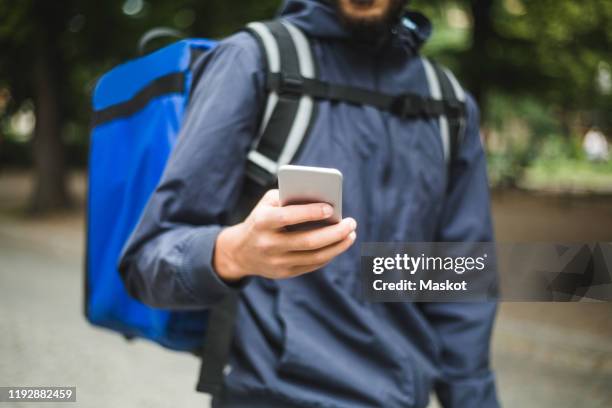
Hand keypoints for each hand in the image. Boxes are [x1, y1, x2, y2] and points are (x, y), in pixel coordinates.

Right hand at [213, 189, 356, 281]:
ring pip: (314, 257)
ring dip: (337, 246)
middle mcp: (268, 244)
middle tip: (351, 223)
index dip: (310, 213)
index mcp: (262, 222)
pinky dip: (329, 254)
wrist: (240, 251)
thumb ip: (289, 196)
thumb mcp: (267, 203)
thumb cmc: (261, 219)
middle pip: (308, 241)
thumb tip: (321, 198)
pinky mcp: (284, 273)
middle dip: (334, 233)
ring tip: (351, 234)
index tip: (331, 208)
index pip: (288, 217)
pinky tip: (339, 244)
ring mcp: (276, 262)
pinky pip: (312, 265)